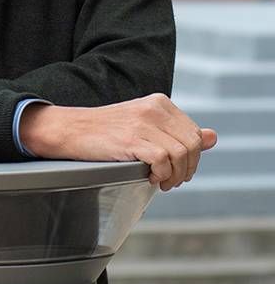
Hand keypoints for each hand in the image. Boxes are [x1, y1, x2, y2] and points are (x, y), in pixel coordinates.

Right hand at [20, 93, 216, 190]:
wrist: (70, 129)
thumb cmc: (105, 131)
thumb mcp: (145, 125)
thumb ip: (178, 131)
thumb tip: (213, 137)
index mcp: (159, 102)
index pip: (194, 133)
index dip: (191, 158)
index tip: (177, 169)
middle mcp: (154, 108)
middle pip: (192, 145)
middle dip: (187, 169)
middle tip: (170, 180)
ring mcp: (143, 122)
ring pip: (181, 154)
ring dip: (175, 175)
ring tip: (161, 181)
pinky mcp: (132, 138)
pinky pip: (163, 160)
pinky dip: (160, 174)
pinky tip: (148, 177)